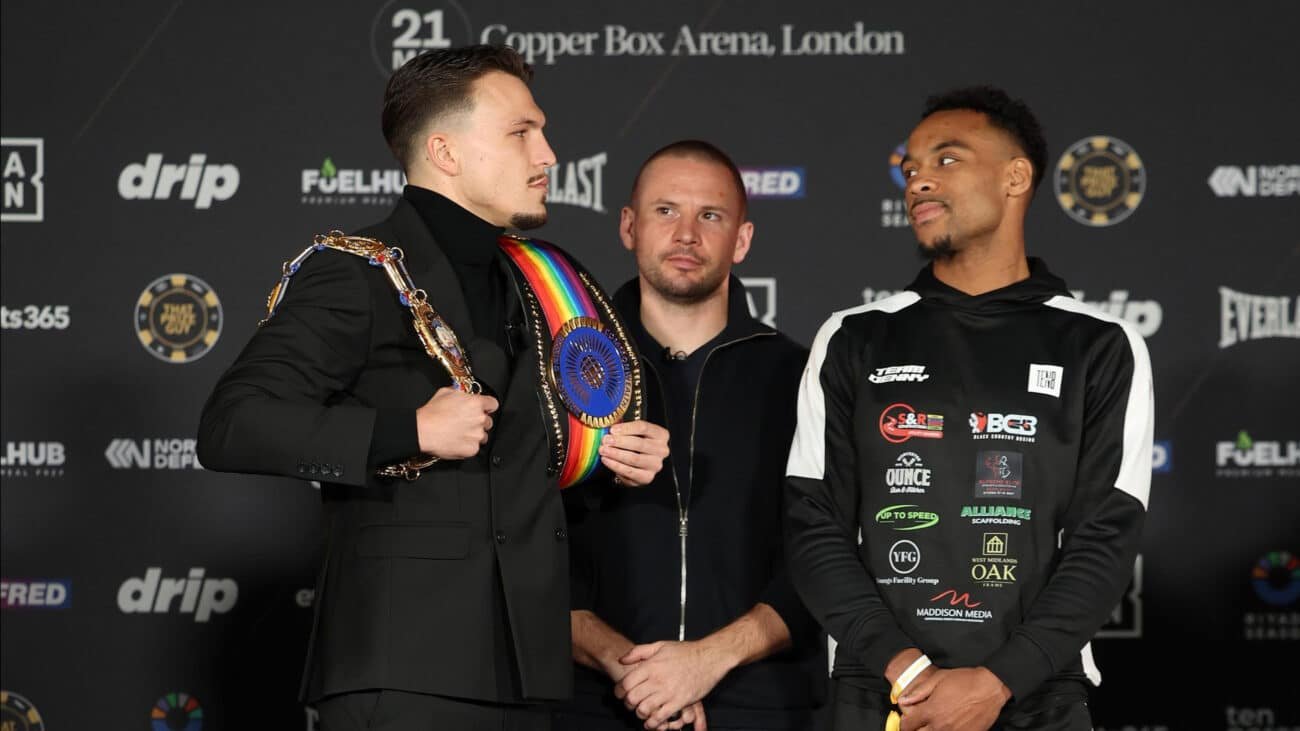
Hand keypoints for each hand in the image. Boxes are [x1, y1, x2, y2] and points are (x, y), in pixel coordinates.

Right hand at [415, 387, 498, 458]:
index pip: (493, 404)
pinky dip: (468, 445)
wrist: (422, 431)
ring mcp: (477, 435)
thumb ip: (460, 393)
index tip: (483, 409)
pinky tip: (457, 441)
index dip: (487, 407)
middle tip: (465, 423)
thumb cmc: (431, 413)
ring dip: (475, 434)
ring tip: (460, 433)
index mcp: (476, 403)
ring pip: (483, 435)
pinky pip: (475, 447)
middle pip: (488, 421)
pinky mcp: (472, 449)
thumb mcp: (445, 392)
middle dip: (479, 422)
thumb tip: (463, 394)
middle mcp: (480, 419)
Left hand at [600, 420, 669, 486]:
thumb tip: (610, 430)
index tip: (612, 429)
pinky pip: (630, 472)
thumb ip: (624, 429)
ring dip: (616, 454)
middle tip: (606, 440)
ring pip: (634, 458)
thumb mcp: (634, 432)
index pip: (644, 428)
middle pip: (639, 444)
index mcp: (661, 435)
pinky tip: (607, 460)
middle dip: (619, 442)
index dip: (626, 428)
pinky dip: (616, 466)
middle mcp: (662, 450)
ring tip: (604, 450)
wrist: (638, 462)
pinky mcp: (647, 477)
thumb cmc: (635, 443)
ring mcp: (655, 465)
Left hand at [615, 641, 729, 728]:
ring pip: (644, 710)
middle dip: (628, 704)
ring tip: (641, 712)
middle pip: (632, 699)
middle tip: (630, 704)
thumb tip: (622, 660)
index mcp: (651, 666)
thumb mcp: (660, 645)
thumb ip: (638, 652)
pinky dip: (653, 723)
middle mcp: (657, 679)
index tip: (620, 694)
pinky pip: (661, 717)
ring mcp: (668, 692)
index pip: (626, 683)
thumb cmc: (685, 651)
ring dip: (639, 714)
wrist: (709, 657)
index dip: (618, 691)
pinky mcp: (680, 702)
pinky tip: (651, 722)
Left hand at [897, 666, 1009, 730]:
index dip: (905, 722)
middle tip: (919, 723)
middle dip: (916, 729)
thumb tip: (903, 700)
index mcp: (931, 711)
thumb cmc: (965, 681)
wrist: (990, 688)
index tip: (908, 719)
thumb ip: (919, 691)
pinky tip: (947, 727)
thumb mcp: (938, 679)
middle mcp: (940, 726)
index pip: (908, 725)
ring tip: (933, 725)